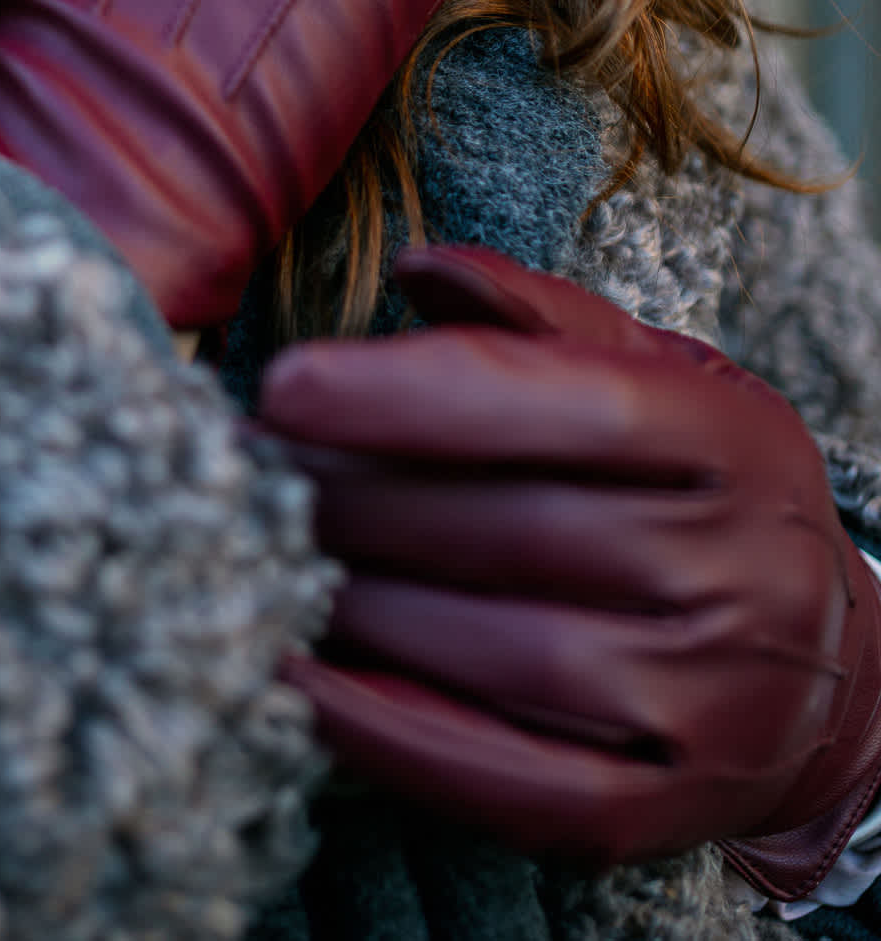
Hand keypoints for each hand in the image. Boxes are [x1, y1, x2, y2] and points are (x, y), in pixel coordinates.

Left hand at [259, 245, 880, 898]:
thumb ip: (539, 318)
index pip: (571, 404)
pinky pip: (511, 781)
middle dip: (361, 499)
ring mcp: (713, 700)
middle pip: (521, 530)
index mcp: (732, 441)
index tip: (287, 386)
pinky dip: (390, 734)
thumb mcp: (659, 379)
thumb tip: (417, 267)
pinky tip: (298, 684)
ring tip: (263, 559)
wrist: (830, 672)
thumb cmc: (704, 495)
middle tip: (251, 473)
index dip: (418, 392)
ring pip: (509, 655)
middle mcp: (743, 569)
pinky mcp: (662, 806)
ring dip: (364, 607)